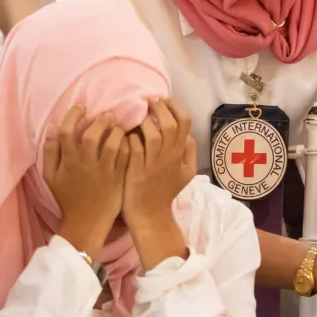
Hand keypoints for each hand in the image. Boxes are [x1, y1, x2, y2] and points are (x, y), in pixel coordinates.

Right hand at [43, 105, 127, 257]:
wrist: (86, 223)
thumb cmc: (68, 198)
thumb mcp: (51, 177)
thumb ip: (50, 152)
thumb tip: (52, 129)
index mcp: (67, 162)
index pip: (66, 132)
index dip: (73, 116)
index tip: (81, 107)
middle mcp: (85, 165)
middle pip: (91, 135)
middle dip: (99, 120)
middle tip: (106, 114)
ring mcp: (103, 172)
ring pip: (112, 144)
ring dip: (115, 131)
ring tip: (118, 126)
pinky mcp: (118, 179)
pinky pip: (125, 156)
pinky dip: (127, 145)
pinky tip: (128, 139)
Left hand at [122, 99, 195, 228]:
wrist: (150, 215)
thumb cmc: (165, 191)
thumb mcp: (186, 173)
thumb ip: (189, 151)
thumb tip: (187, 133)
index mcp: (180, 153)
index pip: (185, 121)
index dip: (174, 106)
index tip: (163, 101)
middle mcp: (169, 156)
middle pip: (169, 123)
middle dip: (158, 108)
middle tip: (148, 105)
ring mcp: (153, 163)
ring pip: (152, 133)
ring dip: (144, 123)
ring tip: (138, 120)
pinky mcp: (136, 171)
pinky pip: (134, 147)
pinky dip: (130, 138)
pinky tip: (127, 137)